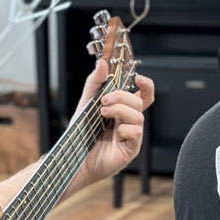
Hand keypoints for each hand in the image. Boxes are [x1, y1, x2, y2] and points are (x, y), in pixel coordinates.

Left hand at [71, 60, 155, 188]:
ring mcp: (131, 136)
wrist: (73, 156)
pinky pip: (136, 133)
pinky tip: (113, 133)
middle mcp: (129, 122)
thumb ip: (95, 83)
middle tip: (104, 101)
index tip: (138, 78)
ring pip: (138, 116)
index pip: (143, 95)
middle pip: (139, 102)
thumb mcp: (86, 103)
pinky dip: (124, 129)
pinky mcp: (131, 149)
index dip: (146, 86)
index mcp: (123, 111)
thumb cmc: (81, 133)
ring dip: (120, 111)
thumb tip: (102, 63)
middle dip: (122, 97)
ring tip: (103, 114)